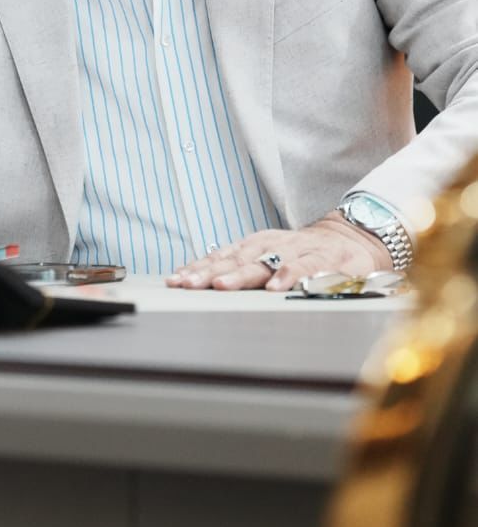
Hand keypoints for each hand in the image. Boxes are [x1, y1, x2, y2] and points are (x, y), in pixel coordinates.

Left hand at [165, 212, 391, 292]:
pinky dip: (290, 276)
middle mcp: (272, 245)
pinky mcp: (324, 260)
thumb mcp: (269, 256)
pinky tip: (276, 288)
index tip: (175, 280)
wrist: (351, 238)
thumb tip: (198, 279)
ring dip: (242, 274)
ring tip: (222, 286)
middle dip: (209, 272)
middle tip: (187, 284)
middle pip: (236, 258)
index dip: (197, 267)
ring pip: (266, 261)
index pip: (221, 256)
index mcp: (256, 245)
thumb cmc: (302, 253)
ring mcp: (297, 251)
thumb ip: (240, 267)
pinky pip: (306, 268)